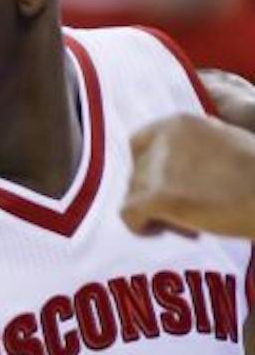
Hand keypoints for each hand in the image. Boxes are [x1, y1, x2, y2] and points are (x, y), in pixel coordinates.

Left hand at [125, 114, 254, 238]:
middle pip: (137, 172)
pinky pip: (129, 215)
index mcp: (178, 123)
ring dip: (156, 211)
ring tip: (192, 220)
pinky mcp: (158, 197)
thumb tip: (167, 165)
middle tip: (190, 207)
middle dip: (157, 192)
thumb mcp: (225, 142)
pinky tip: (170, 231)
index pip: (140, 144)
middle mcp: (163, 140)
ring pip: (134, 194)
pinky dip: (142, 227)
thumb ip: (193, 147)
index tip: (171, 184)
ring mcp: (158, 168)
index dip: (150, 167)